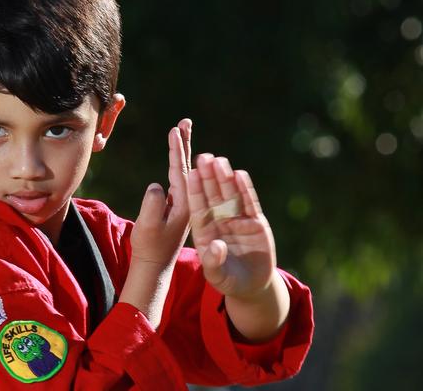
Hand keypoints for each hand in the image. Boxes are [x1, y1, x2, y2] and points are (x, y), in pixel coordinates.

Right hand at [129, 119, 191, 268]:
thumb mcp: (148, 227)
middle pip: (189, 167)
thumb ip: (152, 205)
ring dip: (183, 152)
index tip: (175, 131)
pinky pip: (180, 181)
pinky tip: (178, 158)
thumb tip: (156, 185)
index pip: (183, 172)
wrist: (154, 266)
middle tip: (185, 122)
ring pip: (186, 172)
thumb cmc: (150, 248)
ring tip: (181, 132)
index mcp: (187, 206)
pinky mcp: (179, 207)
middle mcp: (190, 202)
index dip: (178, 151)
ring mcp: (185, 204)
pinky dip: (178, 166)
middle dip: (185, 144)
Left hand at [188, 154, 275, 298]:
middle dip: (207, 177)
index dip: (194, 191)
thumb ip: (213, 263)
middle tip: (202, 157)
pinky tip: (239, 174)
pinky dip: (245, 189)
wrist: (252, 287)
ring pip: (230, 195)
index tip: (189, 173)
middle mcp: (220, 221)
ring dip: (224, 178)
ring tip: (219, 160)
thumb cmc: (228, 282)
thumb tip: (216, 246)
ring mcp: (237, 220)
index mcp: (205, 231)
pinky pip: (249, 203)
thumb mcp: (217, 277)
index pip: (198, 207)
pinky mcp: (256, 223)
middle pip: (213, 195)